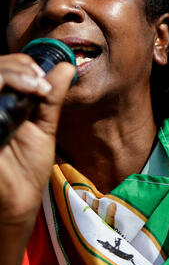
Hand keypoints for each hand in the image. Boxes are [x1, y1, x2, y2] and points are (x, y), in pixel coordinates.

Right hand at [0, 55, 74, 232]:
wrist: (19, 201)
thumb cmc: (26, 168)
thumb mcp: (43, 125)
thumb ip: (50, 97)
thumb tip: (65, 67)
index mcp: (1, 104)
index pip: (2, 68)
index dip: (20, 64)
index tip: (43, 77)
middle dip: (18, 67)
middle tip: (39, 81)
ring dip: (11, 73)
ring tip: (35, 86)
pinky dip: (1, 86)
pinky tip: (21, 95)